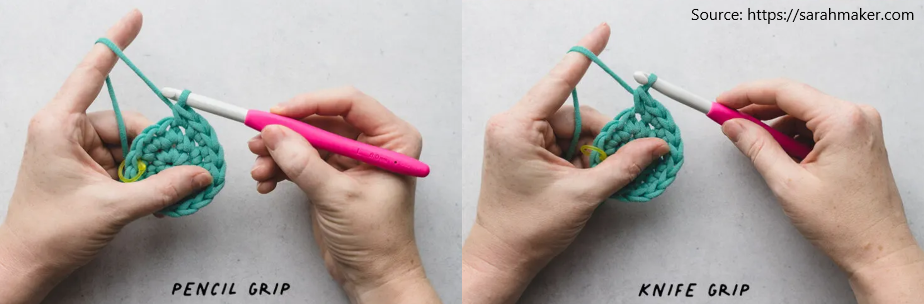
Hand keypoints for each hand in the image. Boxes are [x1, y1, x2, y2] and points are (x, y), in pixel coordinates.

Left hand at [0, 10, 211, 303]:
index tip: (135, 17)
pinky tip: (154, 193)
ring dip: (151, 165)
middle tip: (184, 165)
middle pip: (127, 121)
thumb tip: (199, 174)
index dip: (117, 43)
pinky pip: (126, 161)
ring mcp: (77, 151)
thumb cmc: (50, 231)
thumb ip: (163, 188)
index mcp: (59, 126)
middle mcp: (66, 132)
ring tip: (165, 188)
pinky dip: (143, 175)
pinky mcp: (86, 169)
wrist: (28, 263)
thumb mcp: (114, 208)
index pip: (92, 72)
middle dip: (155, 145)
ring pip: (131, 144)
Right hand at [247, 87, 439, 302]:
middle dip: (288, 132)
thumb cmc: (376, 239)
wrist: (374, 275)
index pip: (350, 103)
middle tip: (258, 141)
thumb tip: (273, 132)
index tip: (278, 114)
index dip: (311, 104)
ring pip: (308, 140)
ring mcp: (351, 158)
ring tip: (260, 170)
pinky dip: (282, 168)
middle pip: (323, 119)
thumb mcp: (338, 197)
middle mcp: (374, 143)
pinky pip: (303, 159)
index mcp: (393, 139)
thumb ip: (303, 163)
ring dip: (280, 153)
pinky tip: (267, 182)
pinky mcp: (333, 175)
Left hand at [462, 24, 669, 303]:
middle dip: (601, 139)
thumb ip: (623, 165)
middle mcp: (513, 125)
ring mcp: (517, 137)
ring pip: (573, 130)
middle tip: (625, 160)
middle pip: (576, 114)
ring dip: (591, 153)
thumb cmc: (528, 227)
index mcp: (517, 127)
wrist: (503, 255)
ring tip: (592, 182)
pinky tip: (584, 180)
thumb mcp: (584, 194)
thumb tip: (655, 146)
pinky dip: (581, 158)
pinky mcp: (524, 150)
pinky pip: (563, 143)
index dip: (586, 54)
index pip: (560, 81)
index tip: (603, 29)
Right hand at [717, 79, 923, 302]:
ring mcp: (861, 127)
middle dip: (758, 110)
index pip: (784, 91)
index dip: (746, 94)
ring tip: (756, 147)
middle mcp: (856, 116)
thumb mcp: (788, 184)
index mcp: (842, 120)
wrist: (878, 250)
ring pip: (805, 114)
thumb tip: (734, 124)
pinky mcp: (859, 139)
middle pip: (795, 99)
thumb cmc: (844, 223)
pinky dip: (795, 136)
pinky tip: (782, 155)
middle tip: (728, 120)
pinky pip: (819, 126)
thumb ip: (756, 147)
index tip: (721, 102)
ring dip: (777, 126)